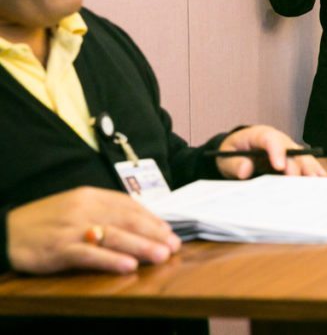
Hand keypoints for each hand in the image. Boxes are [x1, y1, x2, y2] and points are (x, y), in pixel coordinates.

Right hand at [6, 187, 180, 274]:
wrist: (6, 230)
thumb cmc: (46, 221)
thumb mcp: (76, 207)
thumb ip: (104, 211)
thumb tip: (139, 221)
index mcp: (90, 195)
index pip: (129, 205)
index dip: (152, 218)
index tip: (170, 231)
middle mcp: (84, 208)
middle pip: (127, 220)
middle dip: (154, 233)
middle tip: (175, 245)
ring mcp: (72, 228)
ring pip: (114, 236)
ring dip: (141, 246)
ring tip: (162, 255)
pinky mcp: (59, 248)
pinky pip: (90, 254)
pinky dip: (111, 260)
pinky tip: (128, 265)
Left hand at [217, 125, 326, 178]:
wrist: (237, 153)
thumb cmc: (232, 154)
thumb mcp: (226, 158)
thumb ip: (235, 163)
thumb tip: (245, 170)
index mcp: (260, 135)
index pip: (271, 139)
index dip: (277, 152)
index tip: (279, 167)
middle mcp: (279, 141)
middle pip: (292, 150)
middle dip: (297, 166)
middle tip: (301, 182)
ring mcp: (289, 150)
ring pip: (303, 157)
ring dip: (311, 169)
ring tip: (318, 183)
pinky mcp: (294, 161)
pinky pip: (307, 165)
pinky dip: (315, 172)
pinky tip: (323, 181)